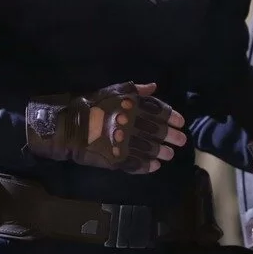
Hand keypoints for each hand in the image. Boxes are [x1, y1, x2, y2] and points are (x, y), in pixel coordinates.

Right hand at [25, 82, 186, 172]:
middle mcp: (132, 123)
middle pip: (158, 131)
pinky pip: (136, 163)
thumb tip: (154, 87)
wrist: (71, 126)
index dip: (172, 118)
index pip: (159, 111)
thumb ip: (136, 90)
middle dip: (172, 136)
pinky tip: (155, 166)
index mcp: (132, 105)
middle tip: (181, 141)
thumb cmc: (93, 105)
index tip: (181, 123)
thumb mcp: (114, 90)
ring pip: (150, 149)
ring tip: (169, 155)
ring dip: (162, 152)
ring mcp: (125, 142)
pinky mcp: (117, 158)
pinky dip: (147, 166)